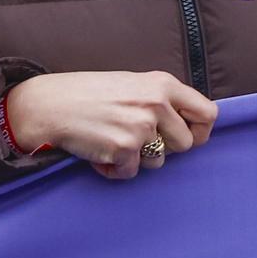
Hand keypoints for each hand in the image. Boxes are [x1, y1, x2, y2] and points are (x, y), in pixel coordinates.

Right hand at [5, 70, 215, 179]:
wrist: (47, 105)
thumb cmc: (90, 95)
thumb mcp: (134, 85)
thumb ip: (162, 100)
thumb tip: (189, 125)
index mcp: (164, 84)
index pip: (208, 114)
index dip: (200, 131)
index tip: (187, 137)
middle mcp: (157, 104)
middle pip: (186, 144)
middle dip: (164, 149)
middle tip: (138, 141)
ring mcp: (141, 127)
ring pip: (159, 161)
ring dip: (137, 159)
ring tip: (112, 140)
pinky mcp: (123, 149)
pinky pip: (131, 173)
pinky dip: (115, 169)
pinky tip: (98, 152)